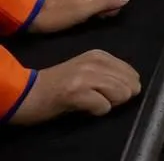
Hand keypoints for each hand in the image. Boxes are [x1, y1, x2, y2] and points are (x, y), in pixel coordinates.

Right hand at [11, 48, 141, 124]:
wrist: (26, 93)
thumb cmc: (56, 85)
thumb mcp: (86, 71)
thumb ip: (109, 74)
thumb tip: (134, 86)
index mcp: (99, 55)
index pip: (132, 73)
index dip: (124, 88)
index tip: (106, 93)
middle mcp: (95, 62)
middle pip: (129, 84)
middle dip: (118, 97)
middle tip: (98, 99)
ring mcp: (86, 76)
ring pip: (121, 94)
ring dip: (108, 104)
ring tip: (90, 102)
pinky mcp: (77, 92)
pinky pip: (104, 106)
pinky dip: (97, 111)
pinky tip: (82, 107)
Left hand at [32, 0, 129, 33]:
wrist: (30, 16)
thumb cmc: (59, 14)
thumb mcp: (85, 10)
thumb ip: (106, 3)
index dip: (118, 2)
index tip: (114, 16)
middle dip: (110, 4)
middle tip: (106, 19)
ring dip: (99, 6)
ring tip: (98, 19)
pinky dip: (90, 6)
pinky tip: (86, 15)